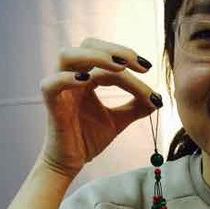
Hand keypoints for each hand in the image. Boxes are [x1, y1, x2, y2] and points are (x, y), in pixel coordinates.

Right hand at [38, 38, 159, 177]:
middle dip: (116, 50)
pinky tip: (87, 80)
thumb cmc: (89, 139)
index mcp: (87, 77)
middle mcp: (71, 76)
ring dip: (94, 56)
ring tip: (119, 67)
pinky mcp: (51, 105)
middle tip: (139, 64)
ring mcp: (60, 89)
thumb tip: (158, 99)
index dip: (130, 61)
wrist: (70, 163)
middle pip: (88, 45)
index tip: (149, 69)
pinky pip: (51, 84)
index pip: (109, 60)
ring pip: (67, 55)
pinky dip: (66, 78)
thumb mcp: (118, 121)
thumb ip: (136, 108)